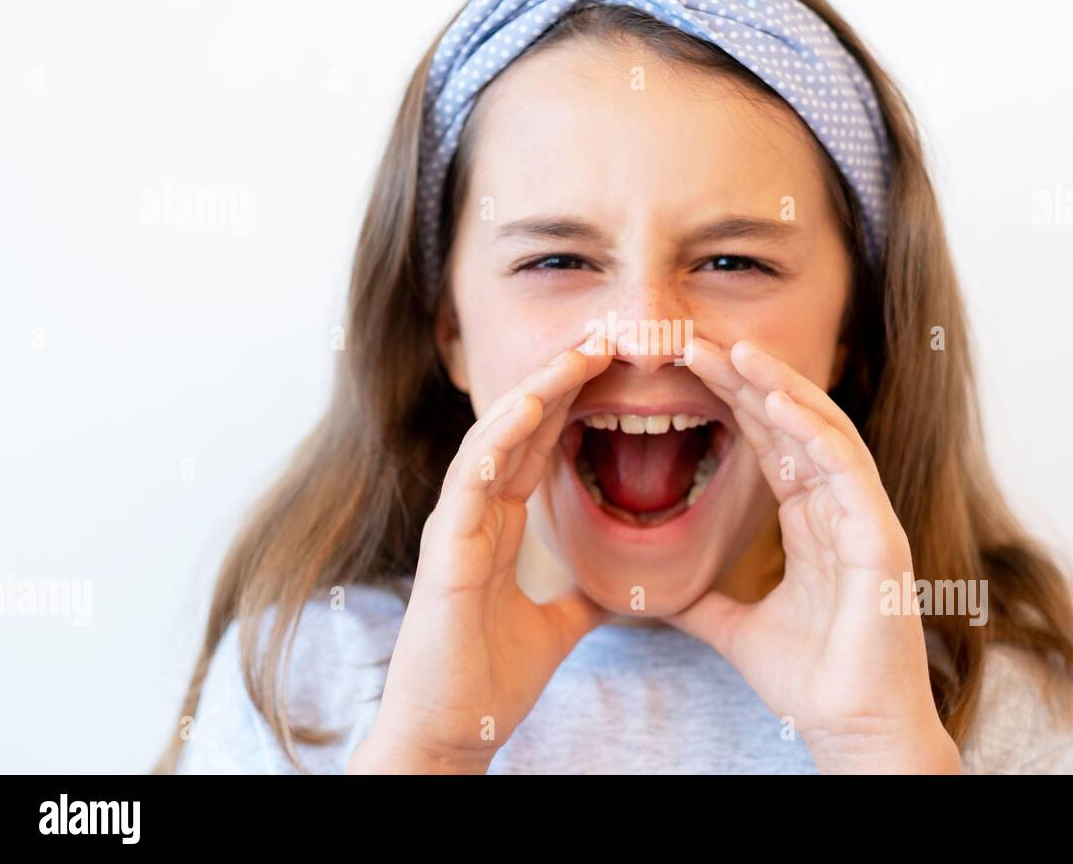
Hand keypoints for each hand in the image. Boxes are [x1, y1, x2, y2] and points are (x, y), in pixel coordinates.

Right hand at [350, 335, 613, 773]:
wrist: (449, 733)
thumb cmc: (487, 679)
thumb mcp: (558, 628)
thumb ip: (585, 598)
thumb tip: (626, 588)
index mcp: (499, 525)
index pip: (539, 447)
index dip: (572, 404)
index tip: (613, 368)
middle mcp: (476, 515)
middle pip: (520, 429)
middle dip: (560, 380)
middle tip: (605, 339)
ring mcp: (457, 527)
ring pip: (493, 440)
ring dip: (533, 393)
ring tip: (576, 356)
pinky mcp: (446, 550)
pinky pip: (470, 482)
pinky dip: (497, 441)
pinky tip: (527, 408)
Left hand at [665, 337, 960, 773]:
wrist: (852, 729)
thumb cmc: (813, 679)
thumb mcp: (737, 629)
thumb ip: (702, 603)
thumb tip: (656, 594)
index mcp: (811, 519)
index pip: (768, 441)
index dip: (730, 400)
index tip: (684, 367)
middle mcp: (838, 507)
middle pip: (790, 423)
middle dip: (744, 378)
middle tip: (694, 340)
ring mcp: (862, 517)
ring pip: (822, 431)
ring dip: (779, 386)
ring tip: (734, 351)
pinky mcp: (880, 537)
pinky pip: (848, 469)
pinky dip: (815, 429)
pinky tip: (779, 399)